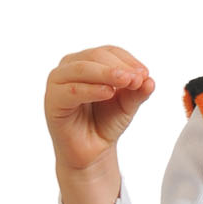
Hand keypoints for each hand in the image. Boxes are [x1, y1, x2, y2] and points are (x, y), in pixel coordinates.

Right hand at [44, 45, 154, 174]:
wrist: (91, 152)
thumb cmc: (105, 123)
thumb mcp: (126, 106)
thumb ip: (137, 92)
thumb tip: (150, 80)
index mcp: (88, 62)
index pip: (108, 52)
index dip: (128, 60)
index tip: (145, 73)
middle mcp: (70, 67)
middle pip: (95, 56)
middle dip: (119, 66)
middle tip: (138, 78)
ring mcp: (58, 81)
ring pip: (82, 69)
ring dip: (106, 73)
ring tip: (127, 81)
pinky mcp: (53, 100)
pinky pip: (72, 90)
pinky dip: (91, 89)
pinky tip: (108, 93)